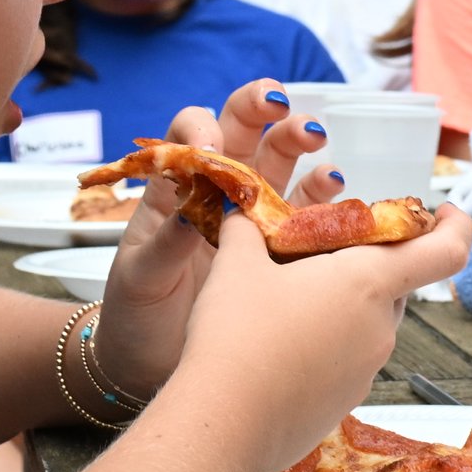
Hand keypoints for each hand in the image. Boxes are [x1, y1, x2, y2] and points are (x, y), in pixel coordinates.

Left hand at [90, 78, 339, 400]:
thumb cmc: (134, 314)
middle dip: (264, 111)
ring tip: (317, 140)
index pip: (190, 133)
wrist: (149, 364)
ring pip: (280, 165)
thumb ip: (166, 243)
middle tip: (282, 107)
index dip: (203, 130)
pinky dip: (324, 201)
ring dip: (299, 145)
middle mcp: (215, 194)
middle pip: (244, 134)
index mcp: (174, 189)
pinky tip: (336, 193)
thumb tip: (191, 212)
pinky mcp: (277, 251)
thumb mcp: (140, 276)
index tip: (211, 151)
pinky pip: (306, 216)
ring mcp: (250, 220)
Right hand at [172, 199, 471, 471]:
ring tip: (286, 301)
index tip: (445, 211)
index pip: (445, 251)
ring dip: (342, 307)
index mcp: (368, 282)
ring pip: (367, 324)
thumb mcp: (237, 265)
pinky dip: (325, 346)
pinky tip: (278, 346)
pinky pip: (346, 362)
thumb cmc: (237, 338)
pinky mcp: (345, 403)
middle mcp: (380, 329)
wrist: (221, 426)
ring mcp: (366, 372)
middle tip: (322, 252)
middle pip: (394, 285)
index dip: (455, 225)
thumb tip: (240, 209)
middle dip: (367, 266)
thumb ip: (246, 229)